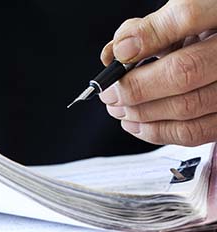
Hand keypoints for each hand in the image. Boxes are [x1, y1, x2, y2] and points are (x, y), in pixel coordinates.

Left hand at [99, 0, 216, 145]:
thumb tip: (117, 50)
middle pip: (184, 71)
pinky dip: (158, 132)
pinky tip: (136, 124)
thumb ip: (153, 27)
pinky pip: (196, 131)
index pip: (188, 15)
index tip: (121, 53)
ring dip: (142, 112)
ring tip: (118, 109)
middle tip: (110, 93)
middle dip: (136, 87)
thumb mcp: (187, 14)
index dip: (149, 36)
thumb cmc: (208, 29)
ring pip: (187, 106)